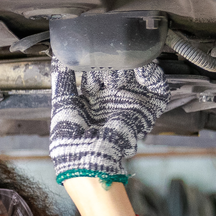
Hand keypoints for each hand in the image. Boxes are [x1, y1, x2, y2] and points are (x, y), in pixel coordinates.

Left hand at [48, 65, 170, 185]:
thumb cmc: (70, 142)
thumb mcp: (63, 106)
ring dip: (129, 65)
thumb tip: (58, 58)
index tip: (89, 55)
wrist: (86, 160)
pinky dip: (152, 75)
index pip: (97, 73)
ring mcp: (128, 105)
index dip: (94, 63)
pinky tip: (140, 67)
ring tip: (120, 63)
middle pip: (117, 71)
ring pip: (136, 76)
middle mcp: (111, 102)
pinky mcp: (145, 111)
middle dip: (112, 62)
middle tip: (106, 57)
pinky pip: (157, 90)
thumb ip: (62, 80)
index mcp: (92, 102)